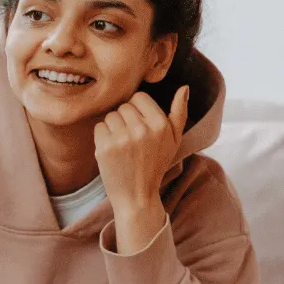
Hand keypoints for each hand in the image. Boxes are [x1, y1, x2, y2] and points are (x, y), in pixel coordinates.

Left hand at [94, 86, 187, 252]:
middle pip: (123, 106)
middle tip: (131, 139)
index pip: (139, 97)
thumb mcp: (174, 140)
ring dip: (113, 127)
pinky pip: (99, 127)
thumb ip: (180, 112)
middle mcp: (142, 130)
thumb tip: (184, 87)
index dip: (137, 109)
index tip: (140, 124)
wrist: (137, 195)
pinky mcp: (104, 148)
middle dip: (125, 119)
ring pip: (110, 116)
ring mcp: (122, 139)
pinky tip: (112, 150)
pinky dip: (102, 136)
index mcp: (160, 124)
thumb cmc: (156, 165)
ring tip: (123, 145)